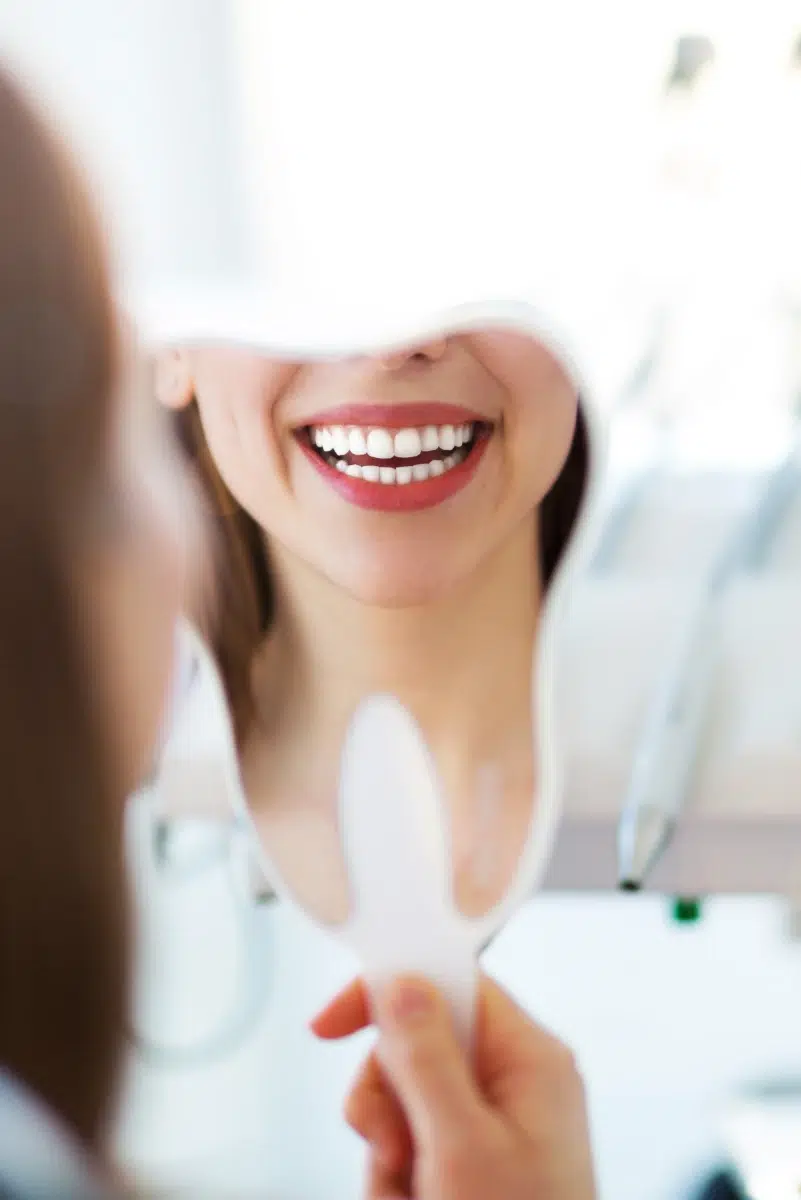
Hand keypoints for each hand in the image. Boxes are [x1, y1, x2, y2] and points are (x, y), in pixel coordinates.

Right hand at [311, 973, 596, 1199]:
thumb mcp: (462, 1149)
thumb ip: (427, 1061)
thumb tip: (400, 984)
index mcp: (529, 1059)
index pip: (451, 983)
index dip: (390, 989)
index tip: (332, 1024)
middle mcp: (514, 1083)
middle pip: (415, 1046)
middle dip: (387, 1101)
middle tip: (395, 1149)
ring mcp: (495, 1126)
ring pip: (403, 1103)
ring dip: (389, 1154)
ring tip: (414, 1196)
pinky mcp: (474, 1163)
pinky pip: (410, 1147)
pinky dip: (398, 1182)